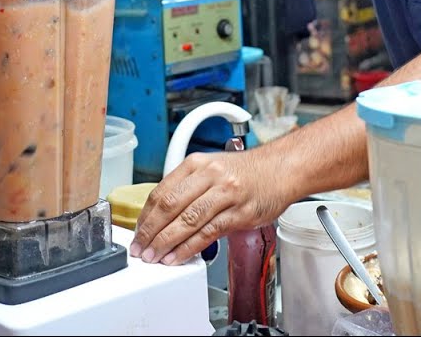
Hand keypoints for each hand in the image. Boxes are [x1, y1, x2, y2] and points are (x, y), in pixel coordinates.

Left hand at [132, 150, 289, 265]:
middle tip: (140, 248)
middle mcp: (209, 176)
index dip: (145, 216)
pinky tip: (178, 256)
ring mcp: (225, 194)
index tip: (137, 232)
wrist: (282, 169)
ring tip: (154, 256)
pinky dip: (189, 248)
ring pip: (187, 221)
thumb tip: (163, 215)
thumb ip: (188, 187)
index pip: (161, 191)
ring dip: (166, 242)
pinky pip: (208, 233)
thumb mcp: (212, 168)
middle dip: (150, 231)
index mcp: (197, 163)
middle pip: (170, 206)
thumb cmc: (248, 171)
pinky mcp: (239, 213)